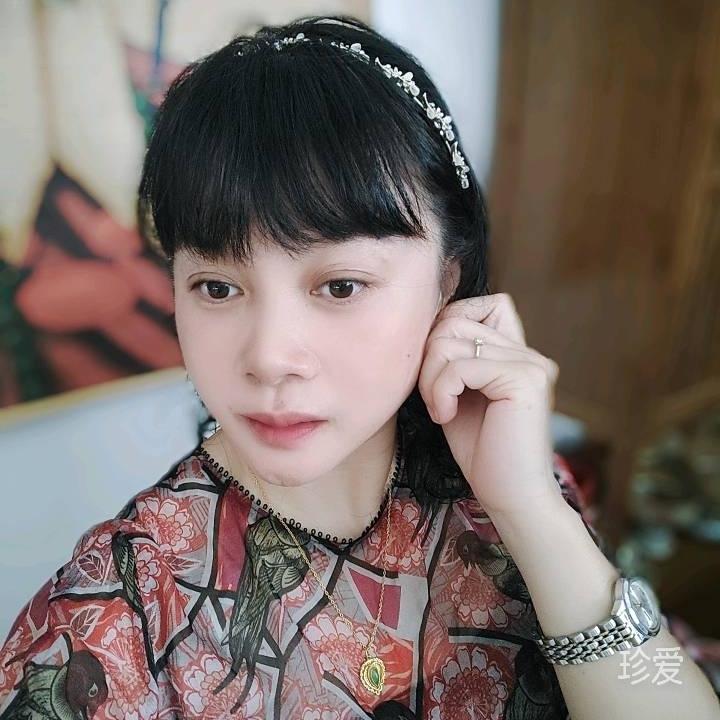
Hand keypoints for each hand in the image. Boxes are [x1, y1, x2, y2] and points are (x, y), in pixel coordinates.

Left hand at [418, 293, 561, 516]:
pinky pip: (459, 366)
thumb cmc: (482, 453)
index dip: (449, 326)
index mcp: (518, 354)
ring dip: (430, 377)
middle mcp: (529, 353)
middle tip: (434, 397)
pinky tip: (445, 417)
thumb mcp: (460, 395)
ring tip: (440, 410)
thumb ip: (454, 359)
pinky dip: (440, 391)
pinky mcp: (524, 379)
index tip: (439, 370)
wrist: (512, 498)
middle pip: (456, 319)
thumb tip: (430, 324)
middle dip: (429, 357)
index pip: (484, 304)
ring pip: (450, 339)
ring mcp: (530, 364)